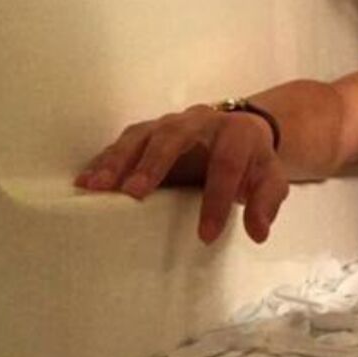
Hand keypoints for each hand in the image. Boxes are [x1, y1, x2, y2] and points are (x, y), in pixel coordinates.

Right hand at [75, 105, 289, 243]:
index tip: (205, 235)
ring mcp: (172, 123)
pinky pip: (126, 141)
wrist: (240, 134)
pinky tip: (87, 181)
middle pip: (176, 135)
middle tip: (135, 193)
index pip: (227, 163)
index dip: (216, 200)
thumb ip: (267, 202)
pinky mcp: (150, 131)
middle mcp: (202, 120)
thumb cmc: (252, 163)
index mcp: (238, 133)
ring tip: (97, 187)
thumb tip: (259, 233)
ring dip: (119, 160)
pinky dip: (105, 159)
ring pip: (144, 134)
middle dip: (155, 162)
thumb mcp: (270, 180)